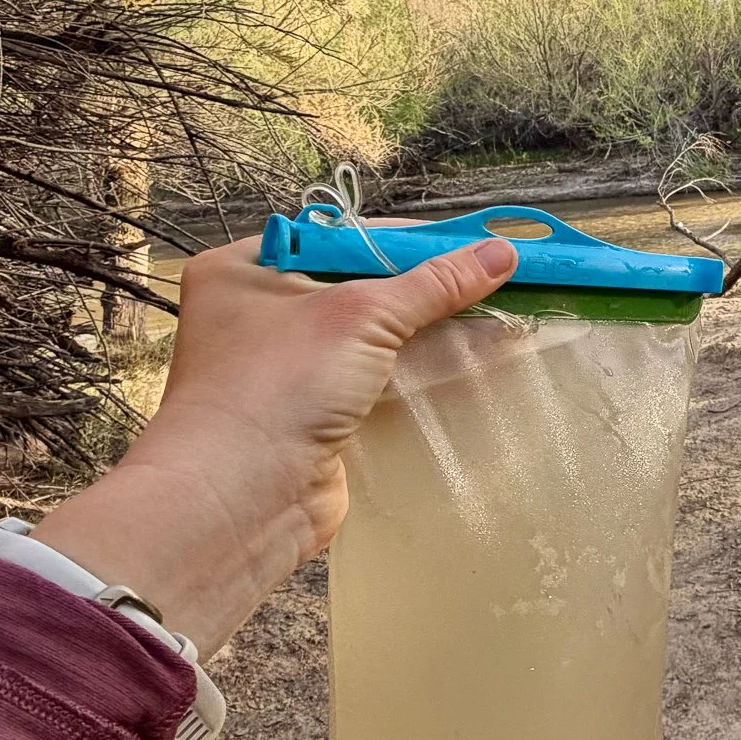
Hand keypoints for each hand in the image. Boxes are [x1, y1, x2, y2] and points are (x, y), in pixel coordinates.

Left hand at [31, 228, 517, 654]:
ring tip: (501, 317)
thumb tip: (501, 252)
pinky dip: (421, 375)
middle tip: (495, 278)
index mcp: (246, 270)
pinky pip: (379, 384)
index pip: (341, 238)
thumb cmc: (275, 385)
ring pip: (374, 340)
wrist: (239, 500)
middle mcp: (261, 316)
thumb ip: (433, 283)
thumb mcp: (360, 314)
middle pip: (362, 288)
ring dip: (432, 333)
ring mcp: (288, 372)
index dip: (408, 240)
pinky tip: (476, 363)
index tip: (471, 242)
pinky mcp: (315, 419)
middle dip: (428, 288)